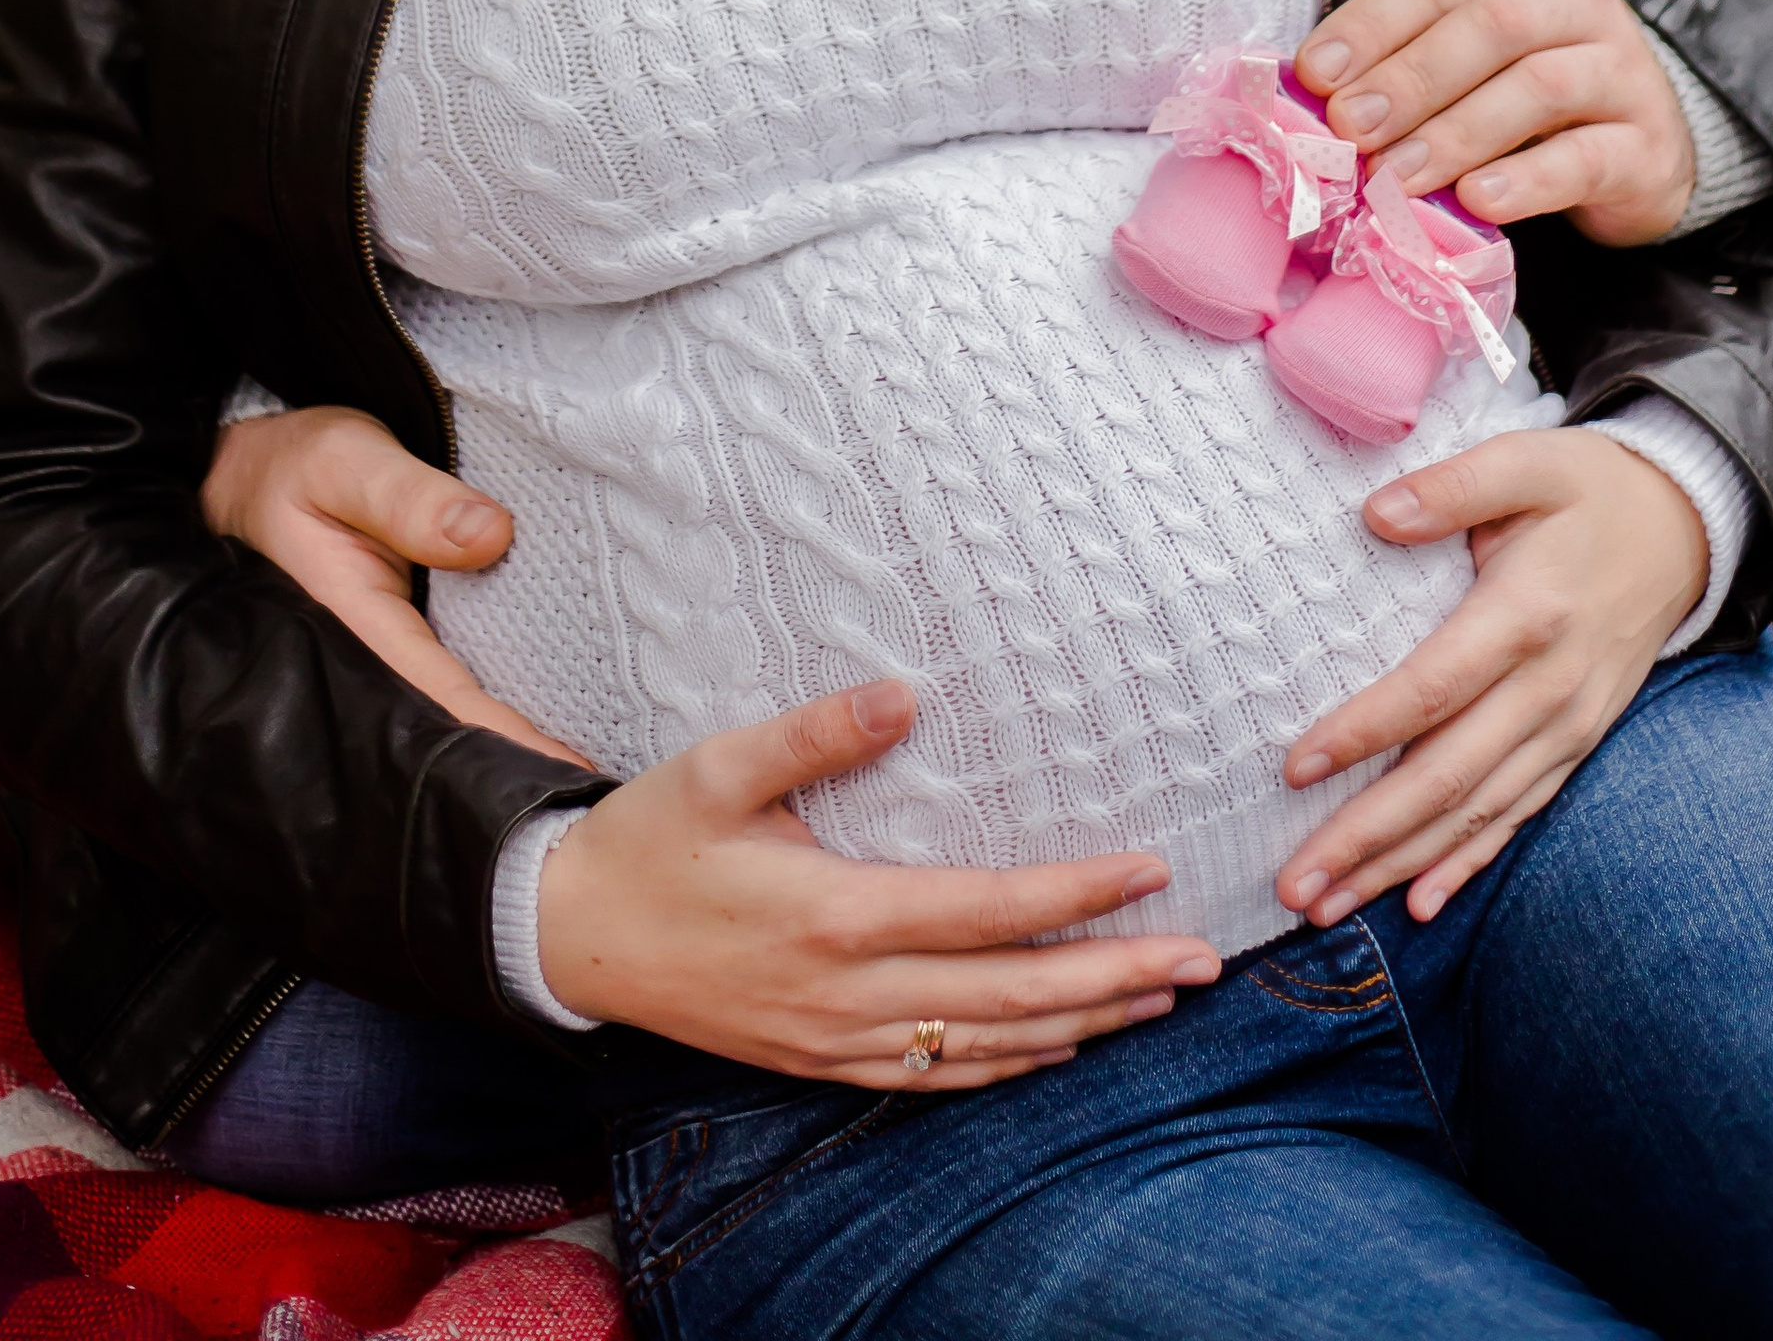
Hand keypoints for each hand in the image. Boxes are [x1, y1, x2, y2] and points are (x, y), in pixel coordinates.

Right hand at [201, 403, 591, 765]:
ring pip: (450, 716)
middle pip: (450, 729)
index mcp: (353, 628)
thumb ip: (409, 498)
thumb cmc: (293, 466)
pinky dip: (493, 709)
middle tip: (594, 799)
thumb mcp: (345, 461)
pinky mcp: (395, 641)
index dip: (505, 741)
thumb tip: (491, 535)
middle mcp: (368, 659)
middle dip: (514, 768)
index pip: (442, 698)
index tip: (566, 775)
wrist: (243, 474)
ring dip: (508, 747)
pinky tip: (540, 735)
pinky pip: (449, 683)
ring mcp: (382, 657)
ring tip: (583, 787)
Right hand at [536, 678, 1222, 1090]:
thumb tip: (902, 693)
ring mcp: (837, 1042)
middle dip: (1115, 977)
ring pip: (985, 1047)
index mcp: (834, 916)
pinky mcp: (821, 1063)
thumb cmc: (649, 840)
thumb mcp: (719, 767)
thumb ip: (815, 732)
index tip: (1150, 869)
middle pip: (1010, 997)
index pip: (988, 914)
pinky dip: (1008, 1067)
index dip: (1077, 896)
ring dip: (1080, 1025)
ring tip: (1158, 1001)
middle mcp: (848, 994)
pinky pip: (935, 1078)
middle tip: (1201, 960)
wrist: (571, 938)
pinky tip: (1055, 1048)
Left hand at [1274, 431, 1707, 926]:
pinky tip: (1422, 904)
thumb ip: (1452, 486)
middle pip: (1447, 776)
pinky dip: (1469, 862)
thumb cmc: (1588, 487)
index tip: (1295, 768)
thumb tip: (1375, 514)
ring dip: (1400, 864)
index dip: (1365, 731)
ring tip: (1327, 904)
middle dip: (1366, 836)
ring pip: (1476, 812)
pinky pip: (1518, 815)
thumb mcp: (1527, 460)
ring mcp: (1568, 725)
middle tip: (1295, 885)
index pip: (1434, 688)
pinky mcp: (1577, 743)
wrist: (1684, 527)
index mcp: (1527, 613)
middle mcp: (1550, 686)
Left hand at [1292, 0, 1694, 244]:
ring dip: (1456, 133)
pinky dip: (1527, 180)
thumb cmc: (1518, 84)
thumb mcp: (1459, 52)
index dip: (1371, 26)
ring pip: (1539, 85)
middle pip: (1490, 26)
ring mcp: (1622, 67)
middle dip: (1409, 79)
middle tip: (1350, 130)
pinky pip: (1586, 157)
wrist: (1637, 140)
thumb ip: (1396, 57)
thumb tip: (1309, 91)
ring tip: (1396, 177)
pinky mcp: (1647, 143)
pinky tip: (1478, 202)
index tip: (1316, 76)